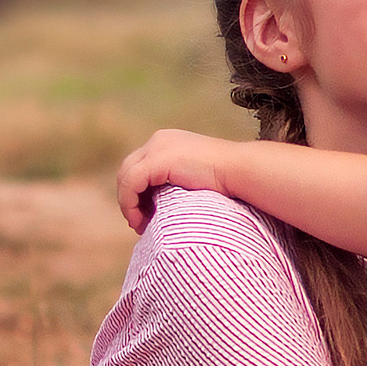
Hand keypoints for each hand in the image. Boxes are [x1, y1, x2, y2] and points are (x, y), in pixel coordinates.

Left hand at [115, 129, 235, 230]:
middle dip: (129, 198)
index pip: (140, 166)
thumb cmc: (228, 180)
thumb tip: (164, 204)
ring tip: (140, 225)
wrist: (241, 171)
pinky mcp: (157, 160)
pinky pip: (130, 184)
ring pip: (125, 177)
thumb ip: (179, 182)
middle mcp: (159, 140)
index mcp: (168, 141)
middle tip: (138, 223)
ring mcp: (157, 148)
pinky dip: (130, 204)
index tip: (145, 215)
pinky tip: (140, 221)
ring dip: (128, 204)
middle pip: (128, 170)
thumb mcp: (197, 176)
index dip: (136, 192)